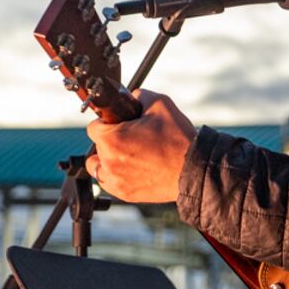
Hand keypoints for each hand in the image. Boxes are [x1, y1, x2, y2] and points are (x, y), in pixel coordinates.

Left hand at [85, 89, 196, 203]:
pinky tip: (131, 167)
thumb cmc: (179, 140)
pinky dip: (115, 174)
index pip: (93, 127)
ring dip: (107, 158)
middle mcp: (109, 163)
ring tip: (127, 153)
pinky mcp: (125, 193)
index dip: (107, 121)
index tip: (119, 124)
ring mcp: (116, 181)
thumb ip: (139, 95)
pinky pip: (108, 182)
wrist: (194, 170)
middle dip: (110, 139)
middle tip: (132, 138)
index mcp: (113, 140)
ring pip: (98, 166)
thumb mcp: (160, 104)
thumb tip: (131, 96)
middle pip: (97, 146)